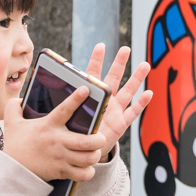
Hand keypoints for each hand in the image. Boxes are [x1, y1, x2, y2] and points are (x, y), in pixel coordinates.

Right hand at [1, 83, 106, 181]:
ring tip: (94, 151)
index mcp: (48, 125)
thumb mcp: (12, 123)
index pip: (64, 110)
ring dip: (95, 155)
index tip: (86, 89)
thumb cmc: (15, 145)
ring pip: (89, 158)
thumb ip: (14, 107)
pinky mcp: (62, 171)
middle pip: (87, 142)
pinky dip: (88, 172)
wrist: (12, 171)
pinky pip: (83, 174)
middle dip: (99, 140)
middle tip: (100, 138)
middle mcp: (58, 141)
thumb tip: (20, 99)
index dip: (76, 99)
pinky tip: (86, 167)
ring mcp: (61, 158)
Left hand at [73, 44, 153, 160]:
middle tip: (125, 49)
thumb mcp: (65, 116)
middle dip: (120, 63)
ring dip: (136, 78)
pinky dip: (141, 103)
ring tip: (145, 65)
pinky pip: (133, 112)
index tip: (100, 46)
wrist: (83, 149)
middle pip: (114, 77)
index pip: (93, 73)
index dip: (97, 60)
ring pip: (128, 91)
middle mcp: (105, 99)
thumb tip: (47, 93)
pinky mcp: (121, 123)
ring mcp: (115, 110)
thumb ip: (62, 105)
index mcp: (91, 95)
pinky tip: (148, 93)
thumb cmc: (73, 130)